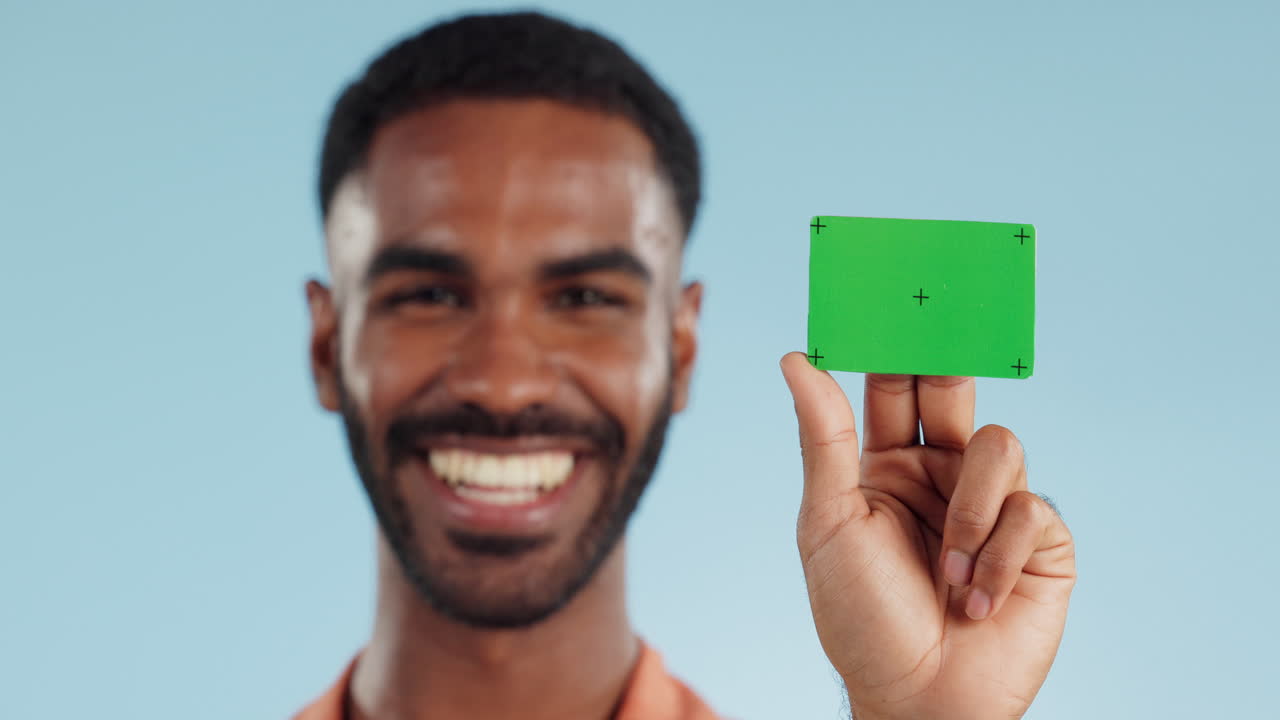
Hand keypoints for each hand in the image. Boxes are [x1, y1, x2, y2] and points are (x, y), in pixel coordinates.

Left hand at [780, 353, 1075, 719]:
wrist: (920, 699)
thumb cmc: (861, 617)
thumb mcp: (828, 522)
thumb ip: (824, 437)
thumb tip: (795, 357)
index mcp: (884, 465)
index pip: (892, 386)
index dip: (893, 340)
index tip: (891, 289)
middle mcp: (939, 475)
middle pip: (952, 390)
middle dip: (948, 361)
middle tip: (948, 319)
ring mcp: (992, 504)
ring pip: (997, 444)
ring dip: (969, 510)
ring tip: (946, 573)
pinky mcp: (1039, 539)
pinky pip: (1029, 508)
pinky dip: (996, 558)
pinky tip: (976, 600)